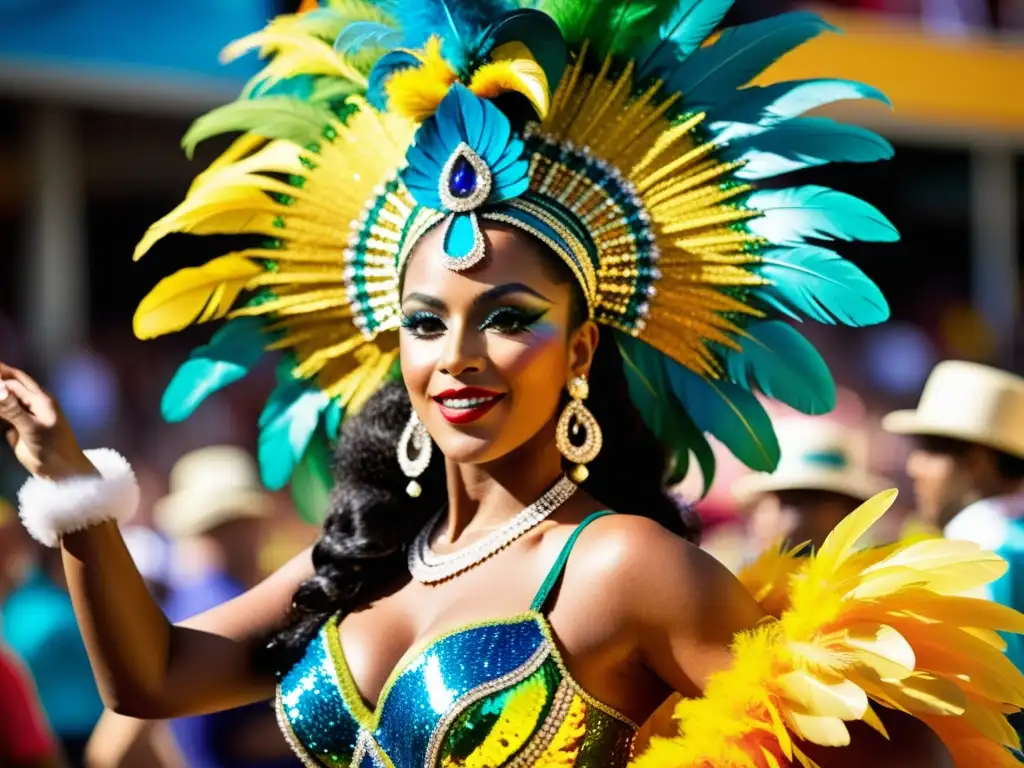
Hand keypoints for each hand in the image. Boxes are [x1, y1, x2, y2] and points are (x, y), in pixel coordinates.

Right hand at [0, 363, 95, 479]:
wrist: (61, 471)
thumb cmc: (52, 448)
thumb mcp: (31, 428)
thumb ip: (13, 409)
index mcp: (40, 399)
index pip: (14, 381)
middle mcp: (32, 403)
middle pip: (11, 384)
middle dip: (0, 376)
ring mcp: (24, 415)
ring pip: (5, 399)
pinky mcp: (16, 428)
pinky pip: (3, 413)